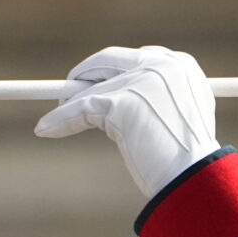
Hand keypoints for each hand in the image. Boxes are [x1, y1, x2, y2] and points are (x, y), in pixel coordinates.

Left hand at [33, 46, 219, 199]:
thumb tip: (117, 102)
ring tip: (53, 117)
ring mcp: (140, 81)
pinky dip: (60, 120)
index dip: (110, 69)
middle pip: (108, 61)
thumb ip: (158, 99)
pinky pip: (80, 109)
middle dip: (84, 75)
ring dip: (69, 104)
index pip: (136, 57)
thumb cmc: (187, 161)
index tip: (95, 81)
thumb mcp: (179, 119)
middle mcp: (162, 64)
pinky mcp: (119, 103)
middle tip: (68, 92)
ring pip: (91, 90)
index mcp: (181, 65)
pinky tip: (45, 129)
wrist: (192, 179)